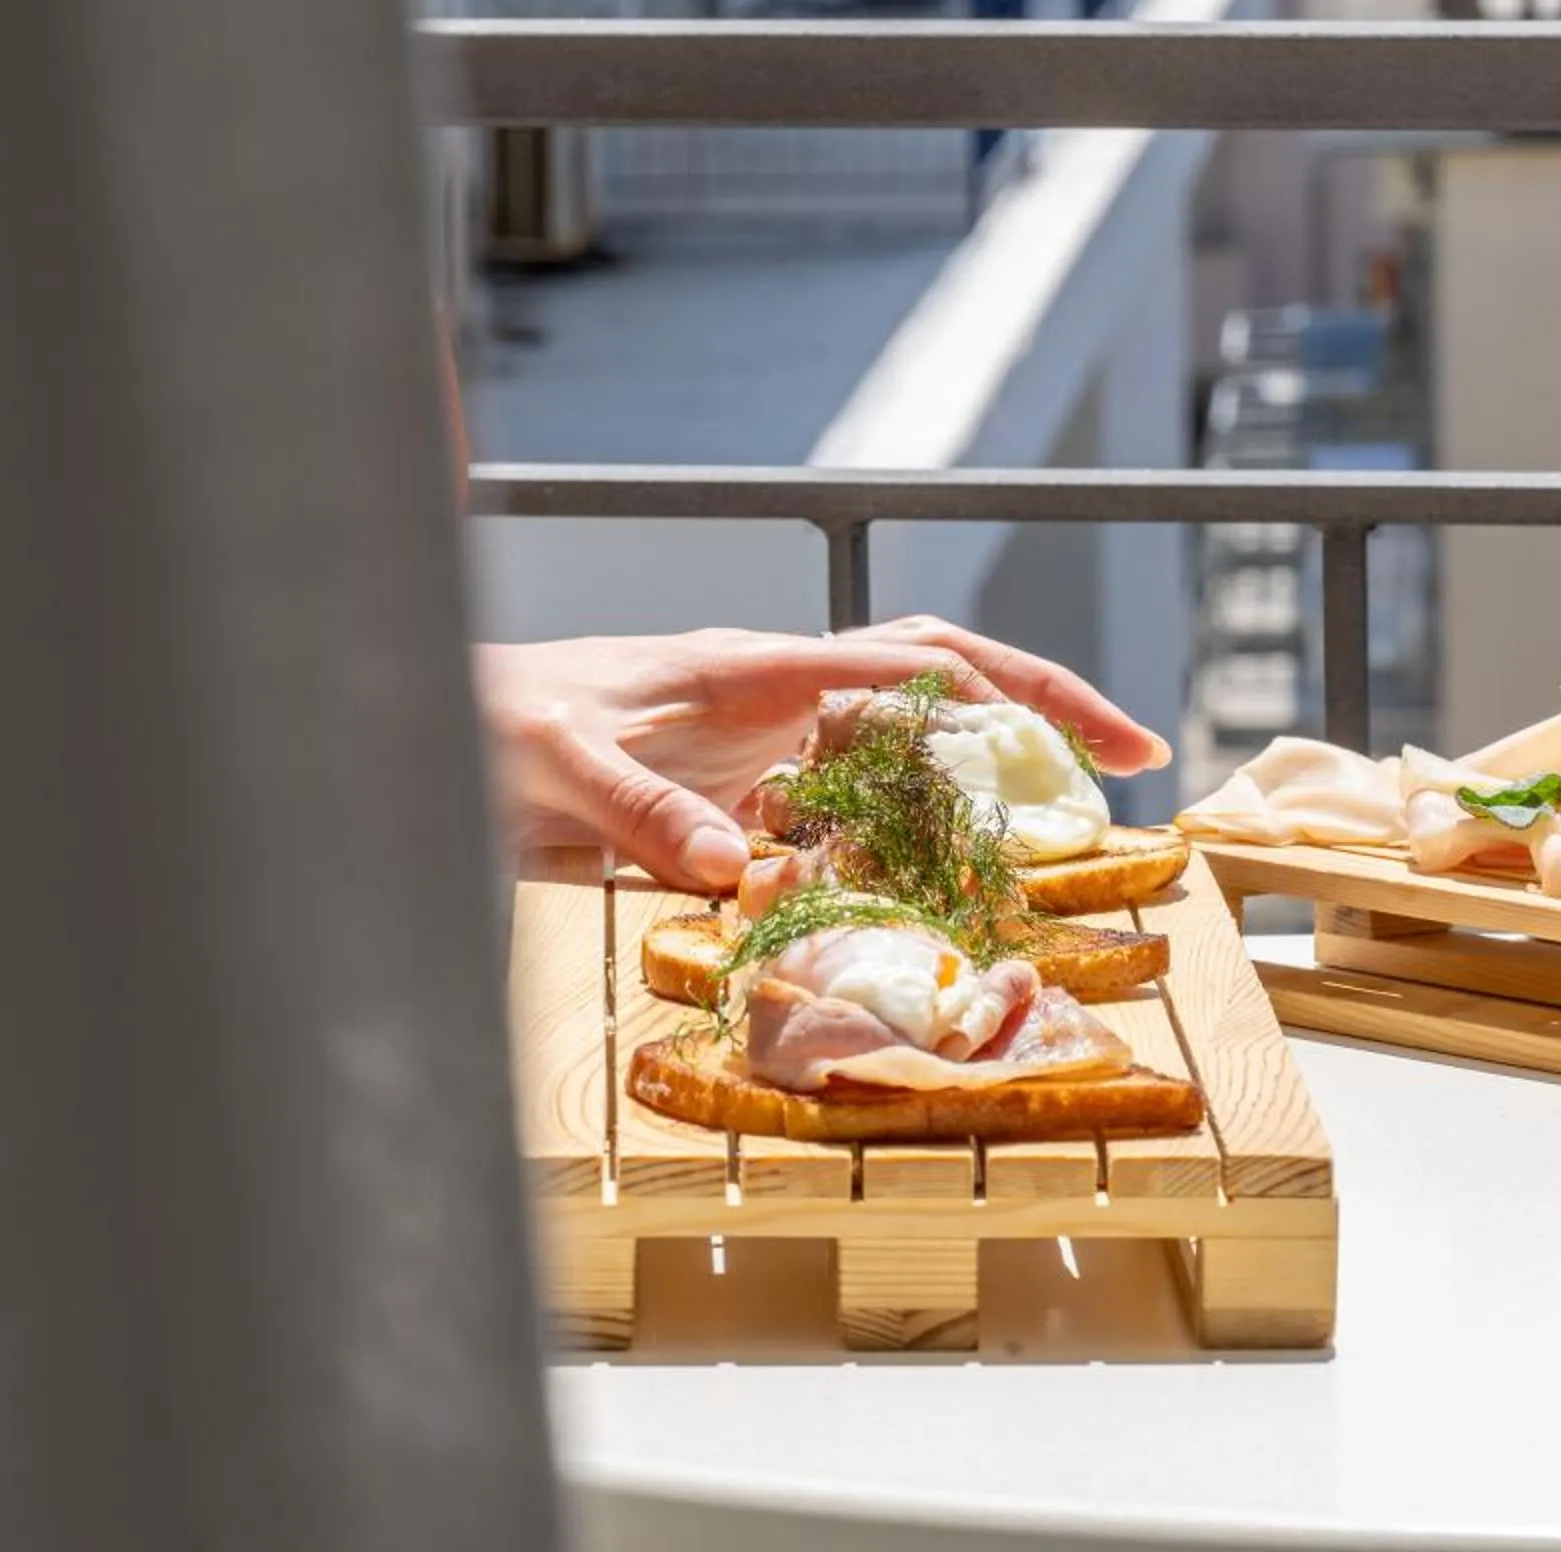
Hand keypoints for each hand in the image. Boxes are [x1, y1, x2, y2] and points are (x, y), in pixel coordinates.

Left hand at [476, 617, 1169, 889]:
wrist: (431, 730)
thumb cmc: (487, 725)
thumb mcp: (554, 765)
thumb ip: (641, 813)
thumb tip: (733, 869)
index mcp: (754, 667)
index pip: (914, 663)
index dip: (1016, 695)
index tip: (1102, 742)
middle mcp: (775, 697)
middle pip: (938, 683)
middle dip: (1037, 712)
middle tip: (1129, 763)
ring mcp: (762, 745)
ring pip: (903, 749)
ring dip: (981, 782)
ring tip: (1064, 838)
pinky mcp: (738, 797)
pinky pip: (843, 817)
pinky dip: (900, 849)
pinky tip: (935, 897)